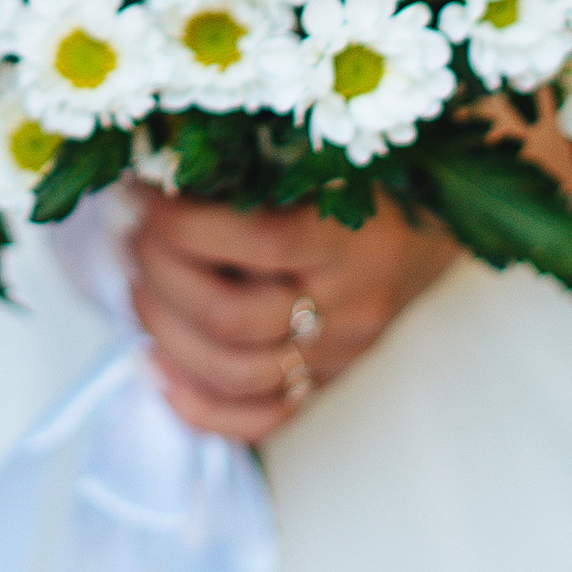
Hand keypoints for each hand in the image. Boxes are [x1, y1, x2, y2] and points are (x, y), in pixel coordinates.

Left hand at [127, 185, 460, 445]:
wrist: (441, 220)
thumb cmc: (372, 170)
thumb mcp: (324, 152)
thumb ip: (254, 163)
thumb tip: (153, 169)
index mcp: (354, 232)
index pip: (252, 241)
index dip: (178, 222)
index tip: (140, 193)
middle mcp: (351, 301)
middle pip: (230, 316)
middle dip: (158, 274)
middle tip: (129, 235)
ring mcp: (342, 350)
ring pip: (235, 372)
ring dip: (163, 330)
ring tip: (137, 287)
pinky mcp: (331, 380)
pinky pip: (260, 419)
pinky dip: (196, 404)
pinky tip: (155, 368)